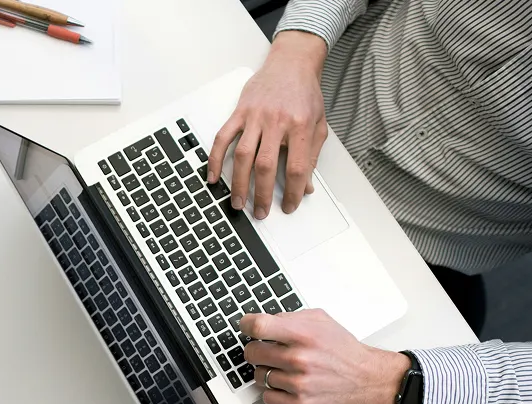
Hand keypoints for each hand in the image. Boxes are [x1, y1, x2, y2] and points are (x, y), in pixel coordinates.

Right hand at [208, 32, 328, 219]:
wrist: (291, 63)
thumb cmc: (305, 94)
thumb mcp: (318, 125)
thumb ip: (311, 156)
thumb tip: (307, 186)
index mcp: (300, 126)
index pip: (296, 167)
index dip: (293, 191)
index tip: (290, 206)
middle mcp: (276, 121)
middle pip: (266, 165)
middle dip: (262, 194)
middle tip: (260, 212)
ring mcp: (255, 116)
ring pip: (243, 155)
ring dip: (239, 183)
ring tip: (238, 202)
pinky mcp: (239, 112)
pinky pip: (223, 138)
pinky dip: (216, 158)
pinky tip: (213, 176)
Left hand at [240, 310, 411, 403]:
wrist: (365, 377)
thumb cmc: (342, 349)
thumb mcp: (320, 320)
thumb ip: (290, 318)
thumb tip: (262, 321)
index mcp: (303, 335)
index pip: (258, 327)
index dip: (246, 325)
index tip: (246, 326)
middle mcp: (300, 359)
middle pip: (252, 353)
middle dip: (256, 349)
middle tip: (267, 350)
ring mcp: (299, 384)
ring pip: (258, 376)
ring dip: (266, 371)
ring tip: (284, 368)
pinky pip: (267, 397)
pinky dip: (272, 391)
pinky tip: (285, 383)